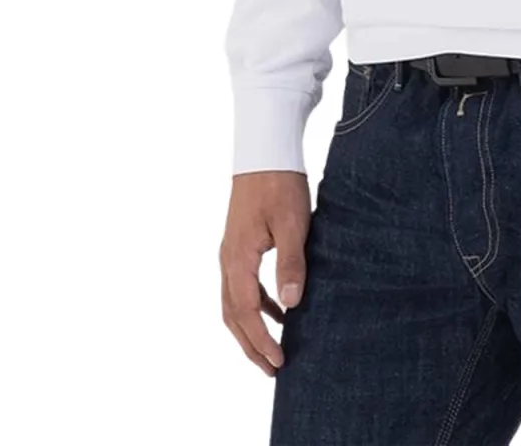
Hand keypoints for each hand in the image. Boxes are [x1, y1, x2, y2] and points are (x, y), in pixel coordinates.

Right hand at [219, 171, 311, 374]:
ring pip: (234, 303)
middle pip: (233, 315)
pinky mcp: (239, 245)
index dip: (261, 341)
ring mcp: (230, 253)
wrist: (265, 151)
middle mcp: (228, 260)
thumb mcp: (293, 224)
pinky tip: (279, 309)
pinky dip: (257, 304)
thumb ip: (290, 265)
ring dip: (251, 328)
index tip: (279, 361)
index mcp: (238, 259)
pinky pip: (241, 285)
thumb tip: (291, 305)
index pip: (246, 313)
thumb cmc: (280, 184)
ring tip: (272, 349)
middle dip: (251, 345)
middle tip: (272, 369)